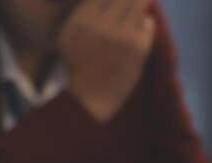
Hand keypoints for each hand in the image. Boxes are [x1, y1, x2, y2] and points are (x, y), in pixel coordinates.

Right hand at [60, 0, 155, 122]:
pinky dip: (144, 25)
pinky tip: (134, 36)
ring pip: (140, 2)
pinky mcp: (139, 45)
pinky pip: (148, 23)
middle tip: (126, 9)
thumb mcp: (69, 35)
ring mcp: (122, 34)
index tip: (114, 4)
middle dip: (128, 0)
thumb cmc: (78, 64)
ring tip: (132, 17)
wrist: (90, 97)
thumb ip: (84, 11)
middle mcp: (101, 24)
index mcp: (80, 20)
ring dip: (139, 5)